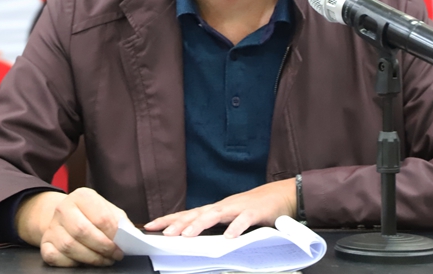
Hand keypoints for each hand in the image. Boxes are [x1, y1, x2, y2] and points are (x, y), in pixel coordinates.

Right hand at [15, 188, 128, 266]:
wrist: (65, 215)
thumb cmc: (91, 214)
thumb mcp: (107, 210)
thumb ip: (119, 221)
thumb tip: (130, 235)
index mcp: (82, 196)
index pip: (100, 217)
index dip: (113, 234)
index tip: (123, 245)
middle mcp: (63, 208)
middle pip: (83, 231)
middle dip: (103, 247)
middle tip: (115, 255)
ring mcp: (52, 226)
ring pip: (70, 246)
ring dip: (91, 258)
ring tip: (104, 260)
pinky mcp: (45, 243)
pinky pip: (56, 257)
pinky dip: (72, 263)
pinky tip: (84, 261)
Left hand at [144, 179, 295, 238]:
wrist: (283, 194)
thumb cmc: (255, 207)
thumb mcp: (231, 216)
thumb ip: (215, 225)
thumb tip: (193, 236)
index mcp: (216, 209)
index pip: (188, 214)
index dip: (169, 219)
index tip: (150, 226)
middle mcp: (223, 206)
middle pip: (197, 213)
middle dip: (178, 223)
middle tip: (163, 233)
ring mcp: (238, 207)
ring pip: (215, 215)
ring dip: (200, 224)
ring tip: (187, 235)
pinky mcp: (255, 212)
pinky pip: (244, 221)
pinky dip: (235, 228)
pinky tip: (228, 238)